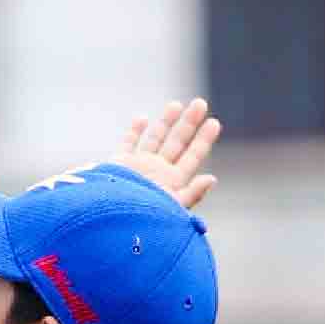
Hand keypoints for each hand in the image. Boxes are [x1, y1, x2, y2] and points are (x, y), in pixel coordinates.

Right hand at [113, 96, 221, 211]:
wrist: (110, 220)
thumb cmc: (142, 219)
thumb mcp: (172, 208)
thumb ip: (192, 194)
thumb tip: (212, 178)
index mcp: (173, 183)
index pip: (193, 157)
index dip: (204, 140)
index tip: (214, 122)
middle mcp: (158, 173)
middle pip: (177, 143)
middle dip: (189, 123)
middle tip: (200, 103)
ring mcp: (139, 167)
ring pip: (155, 139)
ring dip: (166, 122)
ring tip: (177, 104)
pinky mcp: (120, 164)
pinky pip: (128, 144)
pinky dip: (134, 131)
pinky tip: (142, 118)